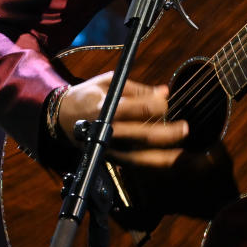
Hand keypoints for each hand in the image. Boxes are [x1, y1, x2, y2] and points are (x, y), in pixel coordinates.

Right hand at [57, 71, 188, 166]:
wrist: (60, 118)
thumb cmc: (88, 95)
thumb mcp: (109, 82)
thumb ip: (138, 88)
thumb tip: (165, 92)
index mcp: (105, 109)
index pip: (135, 109)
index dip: (155, 106)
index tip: (167, 102)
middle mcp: (107, 132)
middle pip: (140, 136)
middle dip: (166, 134)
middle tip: (185, 128)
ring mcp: (108, 149)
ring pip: (140, 157)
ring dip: (164, 156)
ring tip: (184, 155)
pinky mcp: (110, 159)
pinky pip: (136, 164)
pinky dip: (155, 164)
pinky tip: (172, 161)